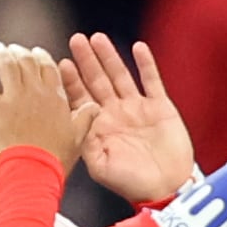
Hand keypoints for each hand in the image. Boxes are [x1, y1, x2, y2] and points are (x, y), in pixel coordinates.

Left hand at [0, 41, 96, 172]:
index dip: (41, 57)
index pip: (48, 67)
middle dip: (20, 52)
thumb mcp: (78, 137)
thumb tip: (94, 107)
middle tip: (13, 48)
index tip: (36, 52)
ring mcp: (13, 98)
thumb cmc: (54, 158)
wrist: (32, 172)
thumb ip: (85, 118)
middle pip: (27, 62)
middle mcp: (34, 92)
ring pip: (7, 66)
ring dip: (1, 54)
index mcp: (55, 97)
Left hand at [64, 32, 195, 202]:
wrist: (166, 189)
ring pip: (121, 76)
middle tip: (75, 40)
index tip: (60, 64)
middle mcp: (116, 114)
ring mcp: (138, 108)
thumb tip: (74, 122)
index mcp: (99, 127)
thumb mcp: (101, 167)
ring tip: (98, 38)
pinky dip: (145, 64)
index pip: (81, 99)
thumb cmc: (132, 183)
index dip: (71, 81)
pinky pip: (152, 81)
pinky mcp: (160, 106)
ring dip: (109, 57)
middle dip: (86, 61)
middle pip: (98, 81)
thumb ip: (87, 144)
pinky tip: (138, 47)